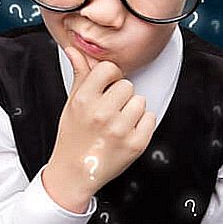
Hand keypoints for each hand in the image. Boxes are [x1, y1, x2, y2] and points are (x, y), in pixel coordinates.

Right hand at [47, 44, 157, 198]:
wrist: (75, 173)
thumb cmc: (73, 136)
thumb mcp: (72, 104)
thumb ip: (80, 74)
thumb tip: (75, 50)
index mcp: (84, 100)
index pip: (109, 68)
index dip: (110, 77)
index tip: (106, 87)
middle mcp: (102, 114)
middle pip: (127, 85)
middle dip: (121, 96)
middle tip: (110, 110)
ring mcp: (120, 130)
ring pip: (140, 101)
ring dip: (132, 110)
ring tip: (117, 122)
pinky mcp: (136, 144)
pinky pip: (150, 118)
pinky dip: (142, 124)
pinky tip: (127, 131)